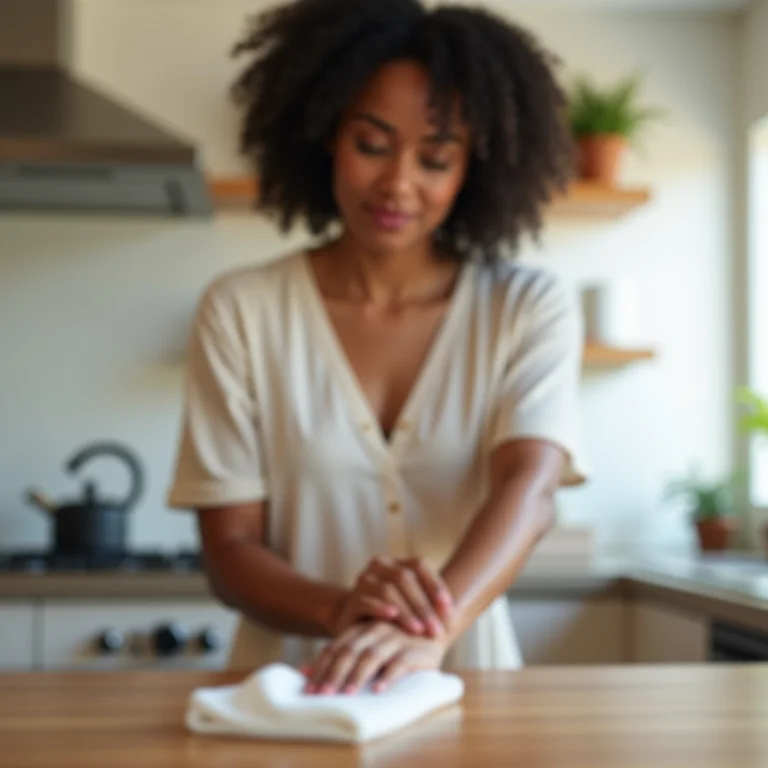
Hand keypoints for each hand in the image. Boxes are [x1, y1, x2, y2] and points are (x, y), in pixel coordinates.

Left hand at [305, 621, 448, 695]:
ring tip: (347, 695)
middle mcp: (376, 630)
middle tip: (323, 696)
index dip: (320, 669)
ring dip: (357, 676)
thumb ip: (340, 656)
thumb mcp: (366, 646)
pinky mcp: (415, 650)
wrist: (434, 630)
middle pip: (349, 652)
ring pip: (372, 656)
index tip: (309, 691)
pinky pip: (399, 663)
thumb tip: (303, 672)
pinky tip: (378, 690)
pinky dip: (388, 677)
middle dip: (334, 675)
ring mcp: (396, 638)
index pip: (335, 648)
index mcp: (361, 629)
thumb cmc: (393, 645)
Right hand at [331, 557, 453, 637]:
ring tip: (420, 631)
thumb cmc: (391, 616)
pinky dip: (381, 608)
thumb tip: (460, 612)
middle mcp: (378, 565)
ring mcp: (363, 580)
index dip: (435, 584)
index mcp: (395, 562)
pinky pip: (367, 601)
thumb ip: (428, 602)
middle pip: (405, 578)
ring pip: (388, 590)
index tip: (449, 609)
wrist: (355, 624)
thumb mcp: (410, 606)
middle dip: (424, 605)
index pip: (418, 564)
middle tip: (437, 629)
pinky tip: (393, 617)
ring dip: (407, 611)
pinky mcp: (352, 600)